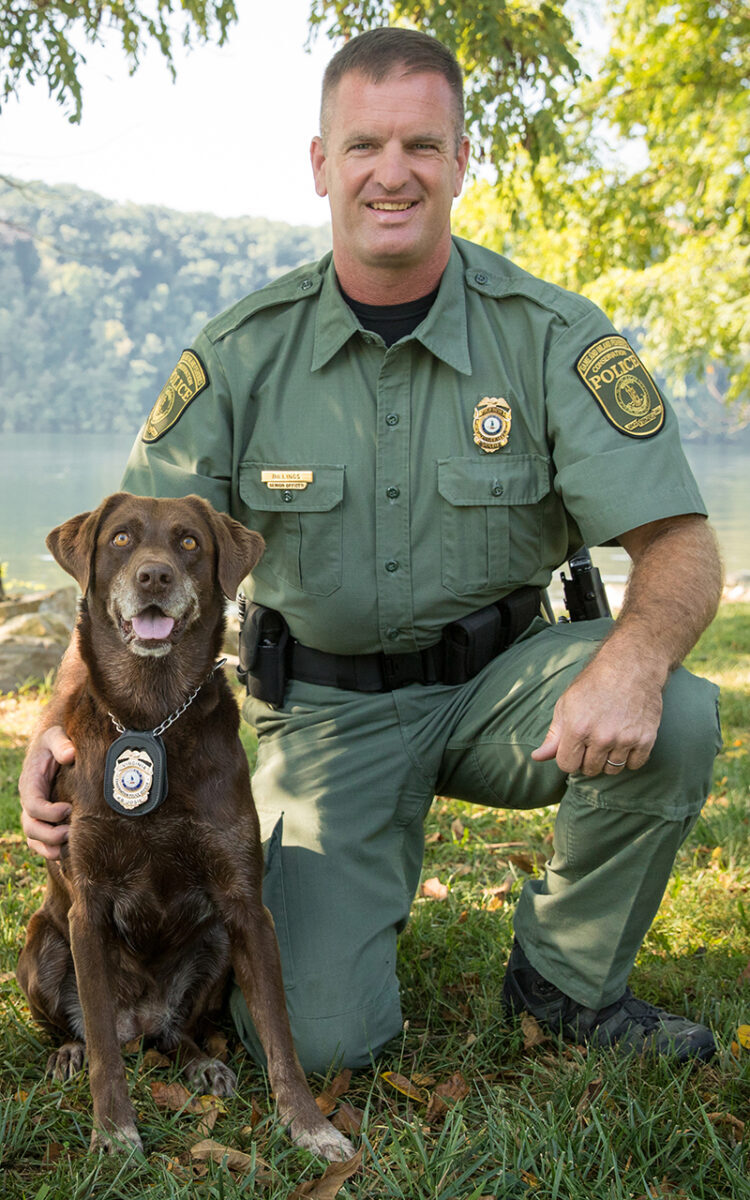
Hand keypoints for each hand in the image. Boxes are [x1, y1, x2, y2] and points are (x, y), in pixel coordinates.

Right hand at [19, 726, 75, 859]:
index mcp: (30, 784)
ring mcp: (36, 813)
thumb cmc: (55, 741)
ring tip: (71, 848)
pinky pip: (42, 842)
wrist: (54, 747)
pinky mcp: (45, 819)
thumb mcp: (56, 736)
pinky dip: (52, 851)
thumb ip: (61, 744)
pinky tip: (69, 853)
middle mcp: (30, 801)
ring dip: (50, 848)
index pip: (33, 805)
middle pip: (31, 827)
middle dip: (50, 835)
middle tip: (72, 833)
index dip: (49, 812)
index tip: (69, 808)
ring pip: (34, 839)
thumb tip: (70, 755)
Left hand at [531, 642, 665, 776]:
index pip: (567, 765)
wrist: (631, 666)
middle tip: (593, 738)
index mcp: (577, 728)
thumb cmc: (594, 685)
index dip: (569, 757)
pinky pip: (634, 765)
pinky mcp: (646, 739)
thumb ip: (554, 735)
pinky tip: (625, 739)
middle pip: (590, 770)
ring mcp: (625, 739)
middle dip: (588, 758)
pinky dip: (630, 757)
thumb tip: (538, 757)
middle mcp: (602, 737)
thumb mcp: (566, 705)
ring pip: (612, 770)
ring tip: (610, 737)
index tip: (575, 746)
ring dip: (609, 758)